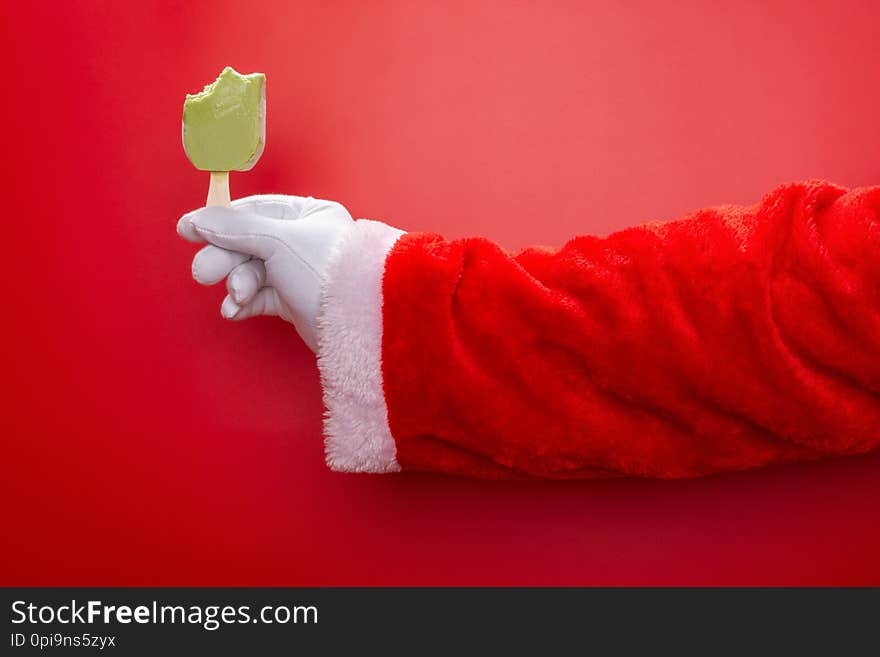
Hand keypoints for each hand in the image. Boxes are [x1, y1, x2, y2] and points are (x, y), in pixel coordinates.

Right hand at [177, 194, 354, 351]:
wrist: (356, 324)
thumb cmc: (329, 273)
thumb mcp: (279, 241)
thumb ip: (236, 228)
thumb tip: (198, 218)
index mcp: (309, 216)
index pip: (255, 211)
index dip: (220, 221)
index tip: (188, 229)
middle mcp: (305, 241)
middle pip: (249, 243)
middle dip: (225, 259)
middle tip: (202, 273)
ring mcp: (300, 273)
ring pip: (253, 273)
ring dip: (238, 285)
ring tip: (237, 297)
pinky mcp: (296, 302)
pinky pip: (260, 298)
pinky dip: (244, 303)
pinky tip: (234, 311)